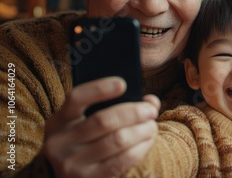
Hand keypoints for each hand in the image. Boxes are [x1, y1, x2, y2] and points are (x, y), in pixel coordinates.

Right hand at [43, 77, 159, 177]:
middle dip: (134, 112)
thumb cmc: (85, 142)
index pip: (76, 98)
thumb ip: (114, 106)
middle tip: (150, 111)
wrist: (66, 177)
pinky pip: (124, 160)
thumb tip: (151, 101)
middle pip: (104, 120)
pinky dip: (141, 147)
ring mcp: (72, 164)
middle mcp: (60, 143)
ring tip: (151, 126)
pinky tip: (147, 141)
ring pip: (118, 139)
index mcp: (58, 122)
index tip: (123, 84)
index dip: (99, 89)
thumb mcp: (85, 123)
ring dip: (142, 130)